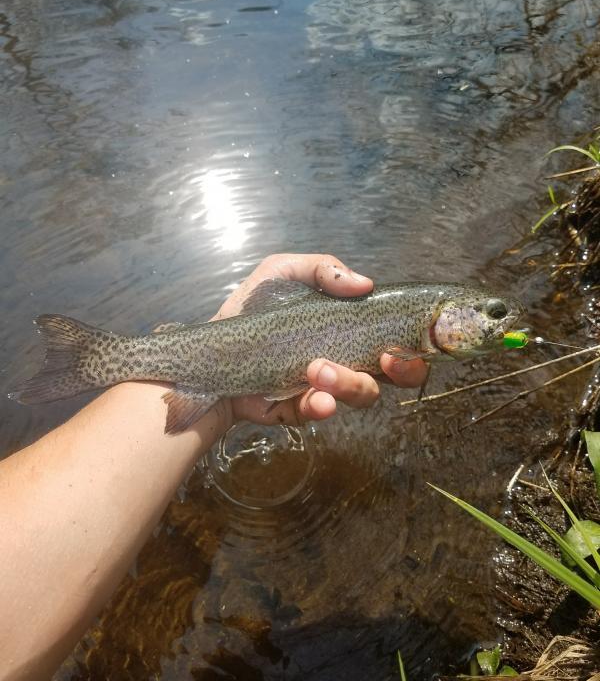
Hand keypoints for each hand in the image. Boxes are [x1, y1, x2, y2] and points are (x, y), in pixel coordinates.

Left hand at [213, 253, 427, 428]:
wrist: (207, 350)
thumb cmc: (248, 309)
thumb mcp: (282, 272)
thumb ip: (322, 269)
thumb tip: (365, 283)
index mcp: (348, 327)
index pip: (396, 336)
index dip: (415, 341)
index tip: (414, 337)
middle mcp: (346, 358)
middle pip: (395, 373)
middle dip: (403, 370)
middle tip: (386, 359)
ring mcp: (325, 386)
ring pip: (363, 394)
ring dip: (350, 383)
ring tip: (318, 369)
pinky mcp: (301, 409)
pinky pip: (323, 412)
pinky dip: (322, 406)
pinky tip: (314, 397)